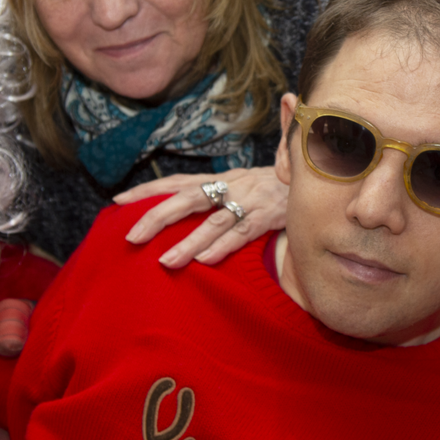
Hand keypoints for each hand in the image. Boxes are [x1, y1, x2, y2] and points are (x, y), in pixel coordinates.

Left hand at [114, 166, 287, 268]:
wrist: (321, 179)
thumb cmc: (279, 188)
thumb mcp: (248, 185)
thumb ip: (223, 194)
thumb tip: (192, 209)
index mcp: (223, 178)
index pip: (178, 182)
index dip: (148, 190)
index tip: (118, 200)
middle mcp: (233, 185)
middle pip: (188, 198)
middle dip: (157, 216)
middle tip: (131, 236)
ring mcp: (252, 199)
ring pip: (214, 221)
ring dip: (188, 242)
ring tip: (165, 261)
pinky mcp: (271, 215)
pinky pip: (243, 231)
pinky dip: (223, 246)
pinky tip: (204, 261)